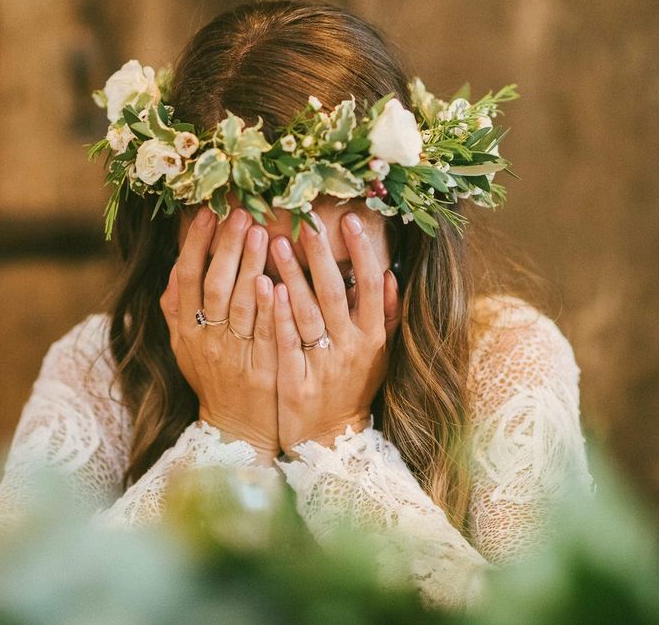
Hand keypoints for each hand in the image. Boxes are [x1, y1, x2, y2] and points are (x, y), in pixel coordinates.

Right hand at [160, 207, 278, 464]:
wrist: (236, 428)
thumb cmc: (213, 380)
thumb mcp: (185, 348)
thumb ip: (176, 311)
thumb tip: (175, 270)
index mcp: (187, 332)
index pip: (187, 279)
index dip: (195, 245)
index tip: (206, 214)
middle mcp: (208, 341)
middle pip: (215, 285)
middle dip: (227, 247)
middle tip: (240, 214)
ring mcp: (236, 356)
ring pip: (241, 305)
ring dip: (250, 266)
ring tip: (263, 233)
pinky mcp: (264, 370)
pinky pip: (266, 334)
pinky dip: (269, 307)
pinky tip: (276, 281)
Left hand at [271, 211, 400, 455]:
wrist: (330, 439)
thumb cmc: (353, 388)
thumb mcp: (379, 354)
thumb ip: (386, 315)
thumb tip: (390, 274)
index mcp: (372, 338)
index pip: (371, 286)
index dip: (362, 252)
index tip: (351, 219)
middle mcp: (350, 348)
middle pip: (335, 293)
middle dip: (322, 255)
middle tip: (307, 221)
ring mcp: (322, 365)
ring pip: (307, 313)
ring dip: (294, 276)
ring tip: (275, 242)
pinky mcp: (295, 381)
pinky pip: (286, 342)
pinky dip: (279, 315)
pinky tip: (268, 287)